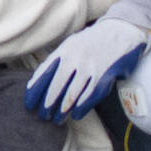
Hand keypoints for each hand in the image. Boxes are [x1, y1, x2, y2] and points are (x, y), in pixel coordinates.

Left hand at [25, 18, 150, 122]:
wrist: (121, 31)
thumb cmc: (92, 42)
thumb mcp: (71, 45)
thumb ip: (57, 61)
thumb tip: (38, 81)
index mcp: (63, 50)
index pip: (43, 74)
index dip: (34, 91)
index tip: (29, 104)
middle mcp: (74, 59)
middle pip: (55, 88)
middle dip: (47, 105)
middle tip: (43, 115)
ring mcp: (89, 68)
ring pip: (71, 96)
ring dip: (62, 111)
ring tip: (57, 119)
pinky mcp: (103, 77)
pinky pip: (88, 97)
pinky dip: (80, 108)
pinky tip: (75, 115)